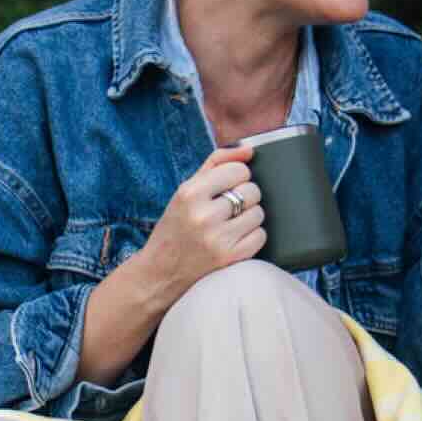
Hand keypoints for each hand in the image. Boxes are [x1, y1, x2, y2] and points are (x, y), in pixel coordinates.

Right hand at [136, 146, 264, 307]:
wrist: (161, 271)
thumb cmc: (177, 224)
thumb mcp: (186, 189)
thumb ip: (216, 163)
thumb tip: (249, 149)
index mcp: (189, 193)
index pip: (239, 170)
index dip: (237, 177)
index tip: (227, 186)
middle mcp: (203, 216)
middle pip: (252, 191)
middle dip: (245, 197)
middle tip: (229, 207)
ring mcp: (218, 239)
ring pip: (259, 213)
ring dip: (250, 217)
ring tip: (230, 223)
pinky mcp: (230, 258)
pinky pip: (261, 235)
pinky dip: (253, 235)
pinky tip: (235, 238)